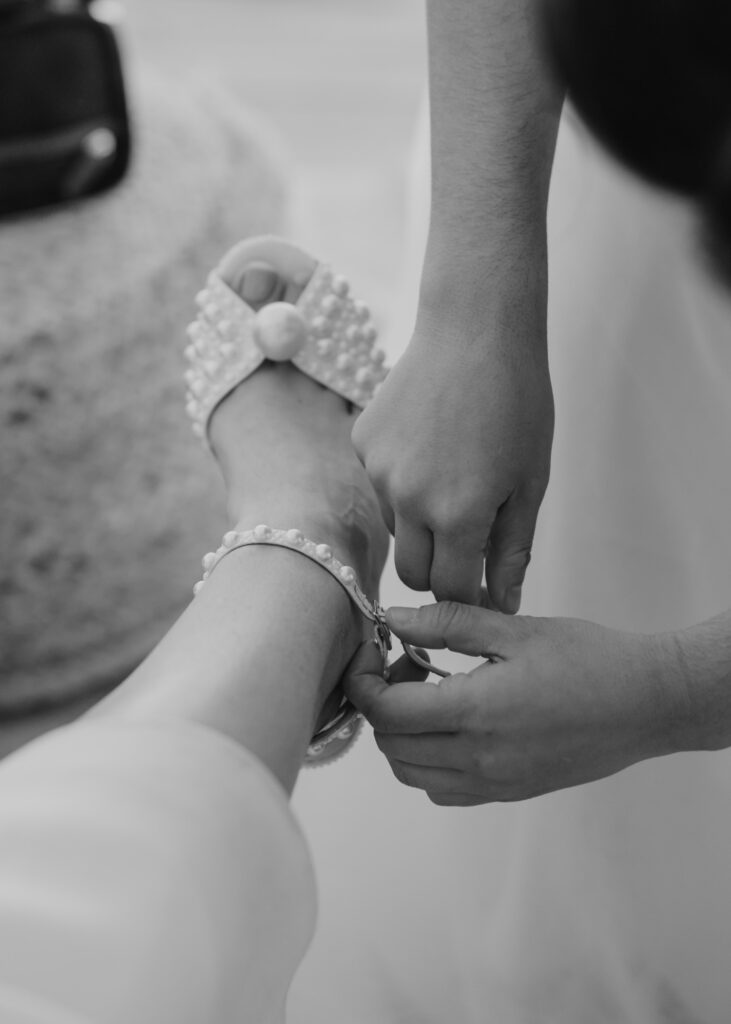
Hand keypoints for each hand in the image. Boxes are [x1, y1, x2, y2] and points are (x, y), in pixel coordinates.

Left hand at [345, 603, 688, 803]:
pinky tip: (452, 725)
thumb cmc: (587, 659)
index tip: (371, 651)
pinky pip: (443, 789)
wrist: (645, 703)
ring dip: (401, 734)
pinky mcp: (508, 793)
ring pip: (411, 773)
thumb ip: (446, 624)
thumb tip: (392, 619)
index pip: (385, 713)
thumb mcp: (514, 628)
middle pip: (391, 745)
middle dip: (380, 703)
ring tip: (429, 692)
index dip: (362, 682)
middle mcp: (478, 759)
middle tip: (406, 663)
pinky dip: (428, 761)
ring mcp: (493, 783)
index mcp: (476, 713)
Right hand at [351, 311, 553, 608]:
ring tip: (453, 475)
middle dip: (440, 571)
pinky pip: (379, 485)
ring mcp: (379, 470)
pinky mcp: (361, 442)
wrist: (475, 328)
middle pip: (413, 572)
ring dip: (420, 523)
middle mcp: (409, 499)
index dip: (469, 596)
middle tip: (468, 543)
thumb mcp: (530, 482)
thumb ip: (512, 550)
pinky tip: (430, 444)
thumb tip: (503, 604)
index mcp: (459, 514)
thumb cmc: (517, 402)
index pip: (451, 591)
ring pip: (395, 528)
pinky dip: (402, 482)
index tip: (482, 587)